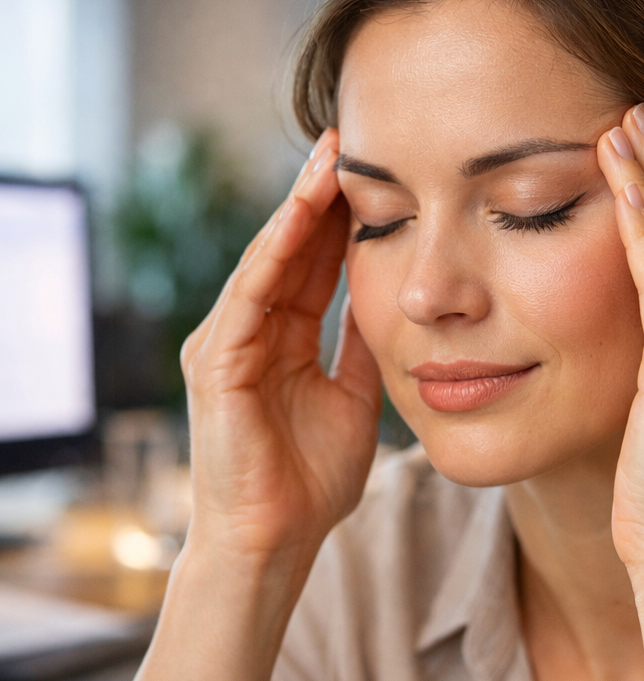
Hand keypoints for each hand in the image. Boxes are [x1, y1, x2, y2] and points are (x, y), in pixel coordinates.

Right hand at [180, 129, 381, 571]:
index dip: (340, 220)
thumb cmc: (311, 479)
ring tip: (328, 158)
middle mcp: (250, 332)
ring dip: (298, 208)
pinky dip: (275, 253)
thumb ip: (361, 347)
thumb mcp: (353, 397)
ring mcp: (228, 344)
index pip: (313, 265)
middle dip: (318, 197)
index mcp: (283, 340)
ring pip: (267, 260)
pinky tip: (301, 215)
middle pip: (288, 250)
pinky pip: (251, 295)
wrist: (277, 540)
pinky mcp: (217, 363)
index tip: (374, 174)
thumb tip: (391, 300)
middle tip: (347, 139)